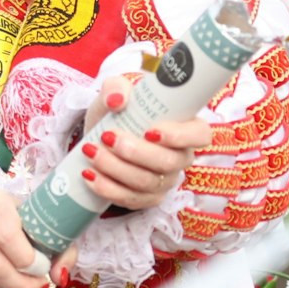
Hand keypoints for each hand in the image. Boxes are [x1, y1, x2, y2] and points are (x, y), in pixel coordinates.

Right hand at [0, 189, 75, 287]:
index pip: (7, 236)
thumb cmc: (16, 222)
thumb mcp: (42, 228)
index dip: (26, 261)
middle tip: (33, 286)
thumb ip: (61, 251)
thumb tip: (58, 277)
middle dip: (18, 283)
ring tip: (11, 277)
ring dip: (0, 285)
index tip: (40, 270)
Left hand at [78, 74, 211, 210]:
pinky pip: (131, 199)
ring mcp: (165, 180)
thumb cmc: (118, 111)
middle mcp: (180, 157)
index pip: (200, 135)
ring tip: (91, 151)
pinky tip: (89, 175)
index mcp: (185, 127)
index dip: (180, 136)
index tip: (150, 131)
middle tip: (107, 137)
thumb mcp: (115, 92)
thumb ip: (117, 87)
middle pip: (169, 162)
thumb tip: (117, 100)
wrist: (99, 135)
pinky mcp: (146, 198)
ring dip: (115, 168)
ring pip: (147, 182)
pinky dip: (107, 188)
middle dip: (135, 152)